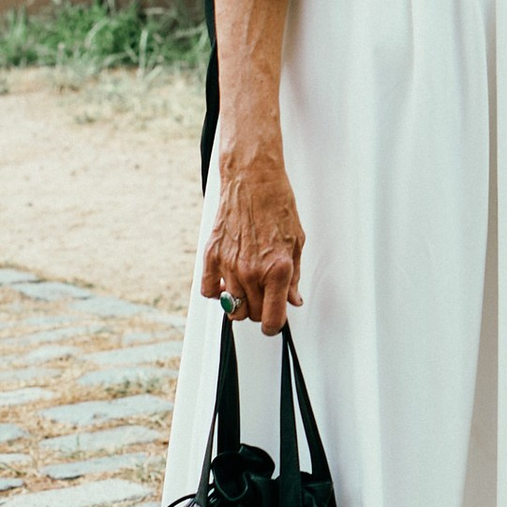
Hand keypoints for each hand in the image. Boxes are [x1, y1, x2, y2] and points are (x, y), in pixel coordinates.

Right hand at [202, 131, 303, 333]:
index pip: (273, 319)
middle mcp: (252, 271)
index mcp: (278, 269)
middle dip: (261, 311)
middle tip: (266, 297)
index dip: (275, 326)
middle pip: (252, 315)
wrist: (253, 180)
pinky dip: (217, 292)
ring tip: (248, 287)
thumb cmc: (277, 205)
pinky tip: (227, 281)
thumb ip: (294, 276)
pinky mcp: (211, 255)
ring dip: (240, 302)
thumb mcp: (297, 242)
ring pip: (231, 307)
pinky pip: (208, 290)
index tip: (275, 323)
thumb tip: (293, 299)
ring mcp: (229, 265)